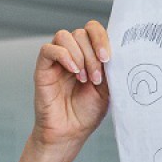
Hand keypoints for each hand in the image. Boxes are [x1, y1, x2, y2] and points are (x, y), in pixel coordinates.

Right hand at [32, 21, 111, 147]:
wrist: (70, 132)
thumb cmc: (87, 112)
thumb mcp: (107, 88)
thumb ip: (110, 67)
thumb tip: (117, 49)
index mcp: (89, 55)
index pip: (93, 30)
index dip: (102, 38)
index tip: (108, 58)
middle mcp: (73, 53)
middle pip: (81, 33)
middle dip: (92, 54)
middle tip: (96, 78)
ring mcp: (57, 60)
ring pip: (64, 36)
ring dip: (79, 55)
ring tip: (84, 78)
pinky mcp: (43, 68)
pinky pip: (48, 49)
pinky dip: (63, 56)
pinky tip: (73, 71)